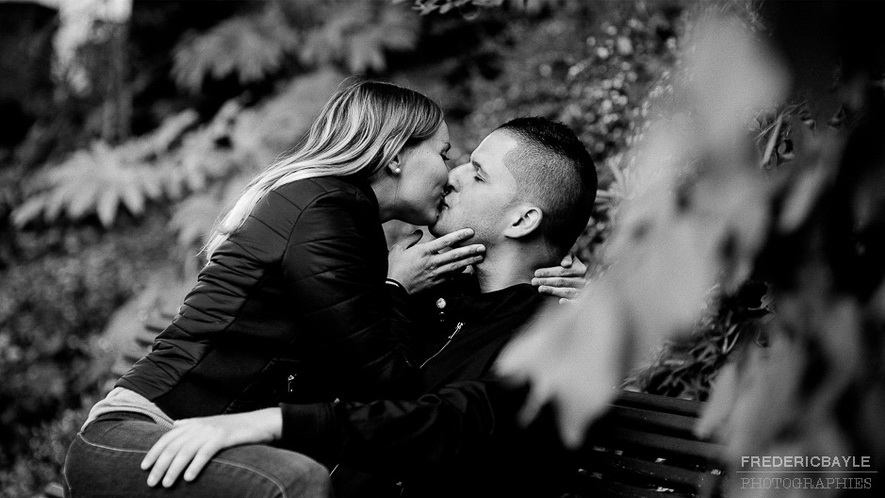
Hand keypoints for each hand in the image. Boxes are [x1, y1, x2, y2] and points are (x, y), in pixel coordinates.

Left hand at [141, 408, 281, 487]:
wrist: (260, 423)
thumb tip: (175, 425)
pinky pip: (205, 453)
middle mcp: (200, 425)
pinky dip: (195, 465)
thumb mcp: (211, 423)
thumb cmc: (235, 428)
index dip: (154, 452)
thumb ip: (191, 424)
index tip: (144, 467)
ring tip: (167, 484)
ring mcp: (212, 430)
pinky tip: (188, 478)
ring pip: (186, 451)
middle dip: (160, 465)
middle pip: (174, 446)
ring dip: (174, 469)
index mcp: (194, 423)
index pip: (168, 438)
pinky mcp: (224, 437)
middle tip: (151, 482)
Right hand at [388, 228, 484, 294]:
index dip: (459, 235)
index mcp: (424, 251)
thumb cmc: (395, 267)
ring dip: (470, 262)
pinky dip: (460, 274)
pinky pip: (452, 278)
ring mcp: (435, 274)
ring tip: (480, 258)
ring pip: (456, 267)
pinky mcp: (436, 284)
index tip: (470, 232)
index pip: (445, 241)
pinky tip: (468, 271)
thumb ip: (410, 239)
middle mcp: (432, 262)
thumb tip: (419, 232)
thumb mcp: (398, 249)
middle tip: (482, 247)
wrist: (394, 289)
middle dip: (470, 250)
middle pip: (455, 255)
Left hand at [532, 254, 587, 303]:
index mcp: (581, 269)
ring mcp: (581, 292)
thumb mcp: (567, 256)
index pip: (562, 271)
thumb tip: (566, 264)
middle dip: (546, 281)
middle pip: (561, 282)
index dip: (548, 272)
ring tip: (540, 289)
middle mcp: (582, 281)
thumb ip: (566, 256)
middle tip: (534, 282)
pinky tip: (561, 301)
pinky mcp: (578, 301)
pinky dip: (568, 302)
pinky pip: (574, 302)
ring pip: (566, 292)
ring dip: (552, 291)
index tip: (536, 273)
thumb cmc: (565, 263)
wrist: (572, 274)